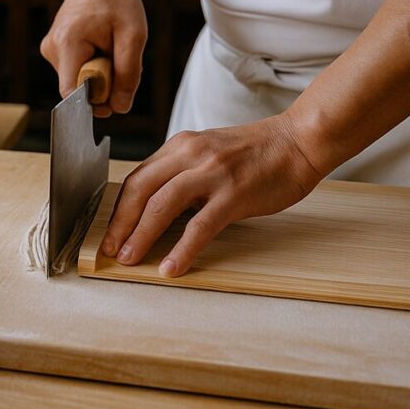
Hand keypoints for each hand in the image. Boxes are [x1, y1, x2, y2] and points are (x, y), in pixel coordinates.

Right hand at [40, 0, 146, 115]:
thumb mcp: (133, 36)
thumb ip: (128, 74)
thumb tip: (120, 107)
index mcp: (67, 44)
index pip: (72, 94)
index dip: (96, 102)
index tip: (116, 96)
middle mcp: (51, 49)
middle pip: (79, 90)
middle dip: (105, 83)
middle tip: (119, 55)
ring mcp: (50, 50)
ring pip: (80, 82)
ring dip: (101, 73)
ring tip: (109, 45)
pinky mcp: (54, 51)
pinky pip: (78, 73)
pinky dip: (94, 66)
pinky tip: (100, 45)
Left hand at [101, 114, 326, 276]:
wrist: (299, 141)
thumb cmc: (256, 153)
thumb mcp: (209, 153)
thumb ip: (182, 174)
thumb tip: (155, 210)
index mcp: (180, 146)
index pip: (138, 178)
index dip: (119, 209)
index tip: (110, 234)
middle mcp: (190, 155)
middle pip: (140, 190)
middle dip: (120, 224)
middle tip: (110, 250)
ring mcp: (212, 173)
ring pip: (162, 205)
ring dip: (141, 235)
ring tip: (130, 259)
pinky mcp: (234, 194)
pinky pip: (200, 226)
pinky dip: (182, 249)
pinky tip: (172, 267)